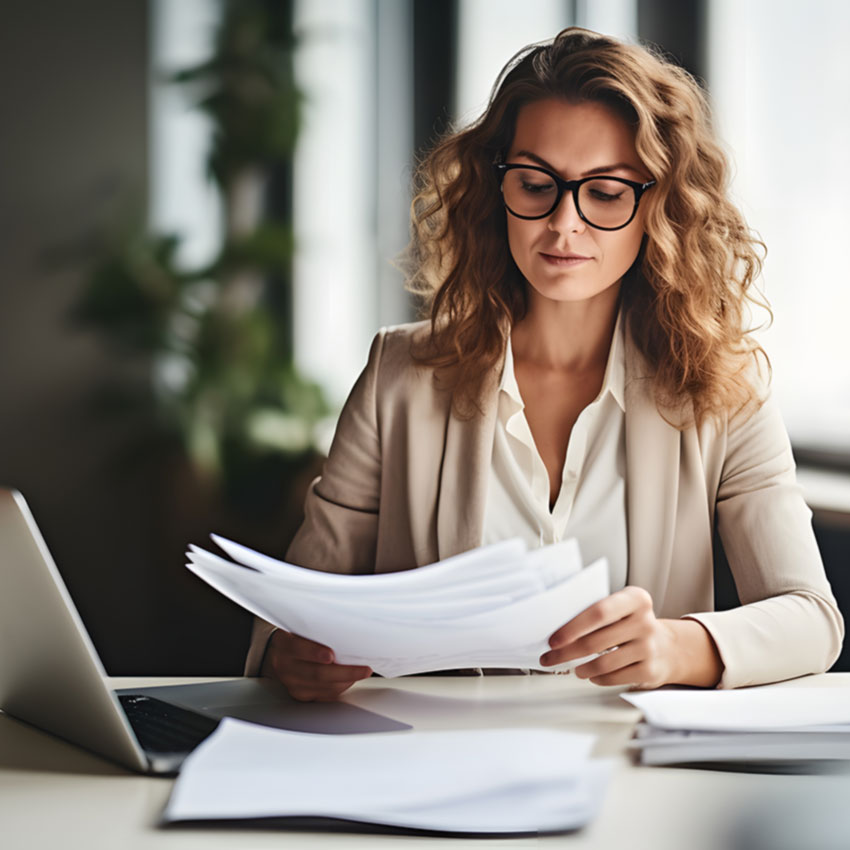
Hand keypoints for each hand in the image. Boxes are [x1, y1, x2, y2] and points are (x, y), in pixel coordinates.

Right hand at [261, 629, 372, 701]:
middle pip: (316, 673)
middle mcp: (285, 666)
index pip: (298, 648)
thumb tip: (345, 628)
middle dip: (344, 672)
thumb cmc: (294, 636)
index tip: (331, 655)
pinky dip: (340, 688)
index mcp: (284, 645)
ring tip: (362, 673)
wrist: (277, 653)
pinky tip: (350, 680)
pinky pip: (324, 695)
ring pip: (323, 687)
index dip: (314, 653)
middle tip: (364, 669)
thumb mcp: (298, 627)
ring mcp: (292, 683)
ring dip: (346, 681)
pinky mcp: (300, 694)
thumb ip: (315, 629)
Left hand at [540, 586, 721, 688]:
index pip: (598, 612)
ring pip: (603, 663)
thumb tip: (556, 626)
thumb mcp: (621, 608)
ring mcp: (649, 647)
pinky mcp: (650, 670)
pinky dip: (598, 678)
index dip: (572, 627)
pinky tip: (592, 675)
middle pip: (596, 641)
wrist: (669, 648)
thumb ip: (596, 611)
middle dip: (566, 652)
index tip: (553, 639)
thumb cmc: (632, 625)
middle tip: (549, 658)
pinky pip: (614, 677)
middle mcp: (644, 622)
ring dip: (582, 668)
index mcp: (635, 599)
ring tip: (573, 668)